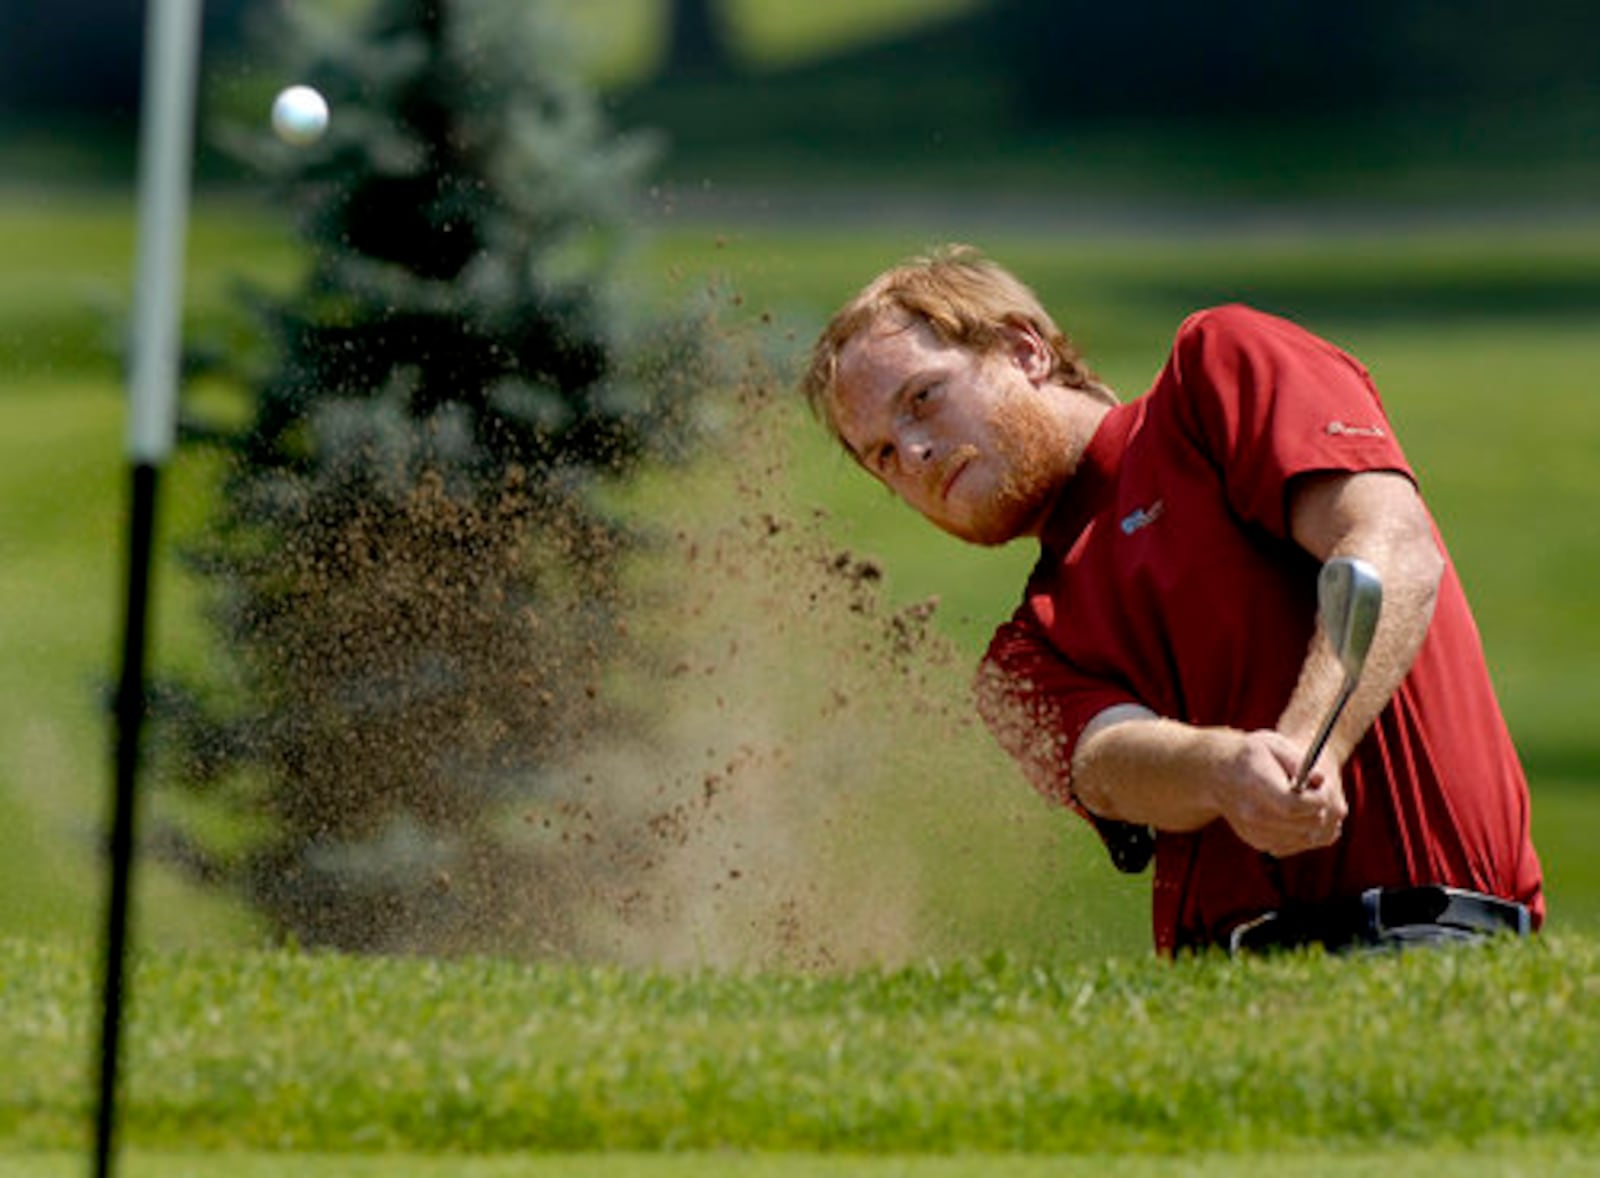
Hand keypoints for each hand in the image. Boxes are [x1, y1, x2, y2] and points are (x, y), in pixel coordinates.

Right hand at [1211, 729, 1346, 857]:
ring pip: (1305, 838)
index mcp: (1255, 785)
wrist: (1215, 775)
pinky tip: (1296, 813)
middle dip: (1320, 809)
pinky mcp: (1258, 842)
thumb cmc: (1249, 755)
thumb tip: (1319, 780)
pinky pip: (1295, 843)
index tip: (1321, 784)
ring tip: (1306, 800)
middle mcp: (1252, 813)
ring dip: (1314, 820)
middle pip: (1304, 824)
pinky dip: (1303, 831)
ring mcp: (1254, 832)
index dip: (1317, 798)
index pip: (1294, 805)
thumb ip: (1298, 761)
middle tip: (1316, 791)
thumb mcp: (1272, 744)